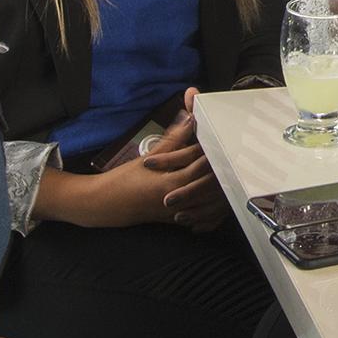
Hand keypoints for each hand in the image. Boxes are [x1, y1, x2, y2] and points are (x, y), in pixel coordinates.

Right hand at [33, 137, 218, 228]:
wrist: (106, 205)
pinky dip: (212, 206)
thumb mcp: (148, 157)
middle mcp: (178, 200)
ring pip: (211, 201)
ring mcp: (179, 213)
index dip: (213, 150)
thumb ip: (173, 139)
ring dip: (220, 187)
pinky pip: (203, 215)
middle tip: (231, 152)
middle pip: (212, 183)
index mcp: (171, 184)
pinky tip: (219, 196)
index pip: (203, 164)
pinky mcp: (177, 220)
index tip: (221, 138)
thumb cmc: (123, 180)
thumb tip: (189, 118)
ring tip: (229, 171)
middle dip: (222, 167)